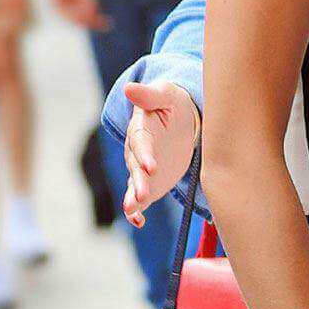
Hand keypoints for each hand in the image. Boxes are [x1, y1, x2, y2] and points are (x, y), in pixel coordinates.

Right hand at [123, 80, 198, 226]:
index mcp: (141, 129)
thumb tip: (128, 88)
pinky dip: (137, 210)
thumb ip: (150, 95)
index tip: (151, 168)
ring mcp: (142, 169)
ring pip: (136, 185)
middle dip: (139, 182)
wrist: (179, 118)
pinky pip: (140, 198)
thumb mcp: (166, 95)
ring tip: (134, 210)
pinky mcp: (150, 182)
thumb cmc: (173, 103)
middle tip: (143, 195)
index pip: (141, 143)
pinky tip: (138, 221)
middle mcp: (137, 151)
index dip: (145, 156)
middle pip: (135, 168)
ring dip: (135, 197)